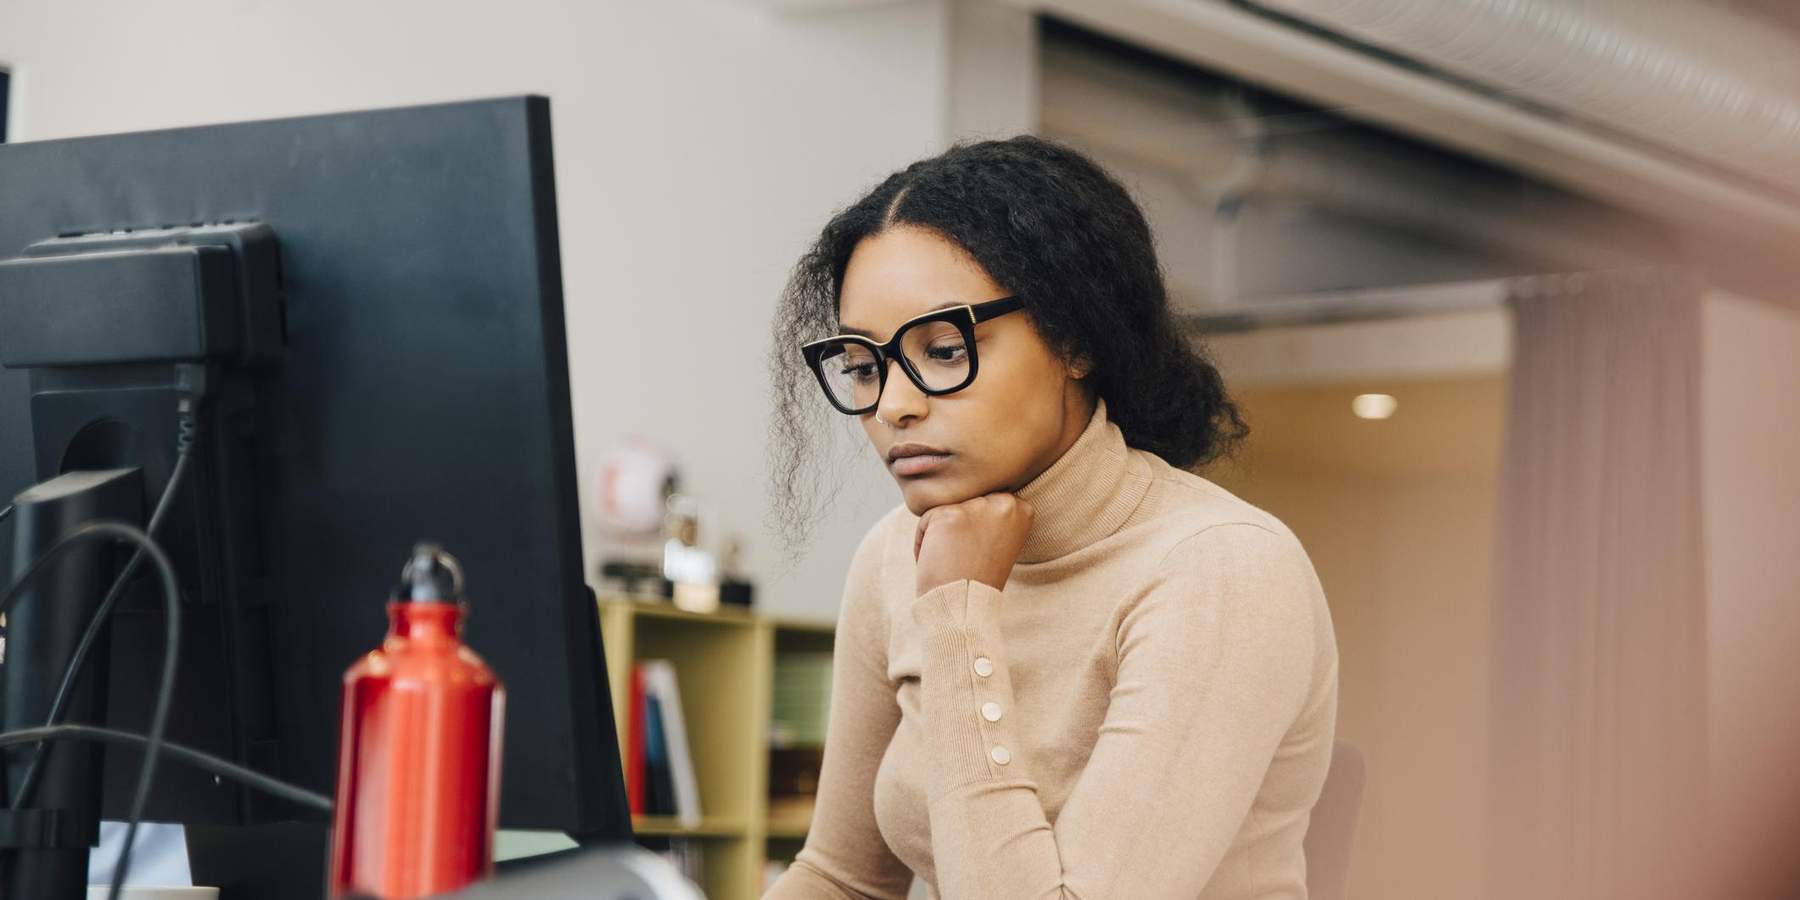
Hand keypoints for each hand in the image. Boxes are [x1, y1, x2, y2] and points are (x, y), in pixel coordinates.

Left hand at [913, 493, 1034, 595]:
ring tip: (953, 560)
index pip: (984, 500)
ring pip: (944, 508)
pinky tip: (939, 561)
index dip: (976, 529)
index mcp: (1022, 507)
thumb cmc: (978, 576)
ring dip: (940, 535)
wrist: (964, 605)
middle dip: (958, 528)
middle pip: (964, 500)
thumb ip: (990, 512)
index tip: (981, 551)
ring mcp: (976, 508)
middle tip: (966, 557)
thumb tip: (965, 484)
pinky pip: (925, 521)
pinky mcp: (948, 515)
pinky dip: (923, 543)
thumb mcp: (998, 538)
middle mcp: (1005, 502)